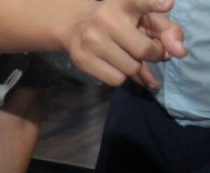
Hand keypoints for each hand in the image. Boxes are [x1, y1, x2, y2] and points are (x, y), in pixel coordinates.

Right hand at [64, 0, 184, 86]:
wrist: (77, 27)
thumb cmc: (121, 22)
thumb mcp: (146, 19)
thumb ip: (167, 31)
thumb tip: (179, 52)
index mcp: (124, 3)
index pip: (139, 1)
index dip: (154, 2)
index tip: (167, 5)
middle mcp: (105, 19)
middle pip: (143, 50)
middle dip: (154, 55)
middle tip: (151, 52)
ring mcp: (91, 40)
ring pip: (130, 68)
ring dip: (136, 67)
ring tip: (129, 57)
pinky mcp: (83, 60)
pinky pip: (116, 80)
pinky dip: (121, 76)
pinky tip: (115, 65)